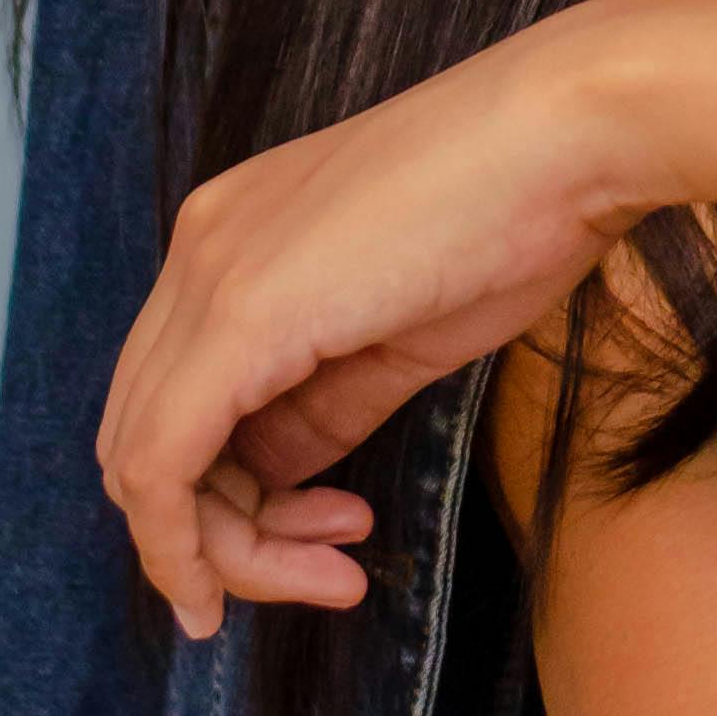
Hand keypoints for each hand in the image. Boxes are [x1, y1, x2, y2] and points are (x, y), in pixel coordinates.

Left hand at [96, 10, 622, 634]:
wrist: (571, 134)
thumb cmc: (519, 213)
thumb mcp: (402, 333)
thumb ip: (322, 406)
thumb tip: (274, 477)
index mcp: (233, 239)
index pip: (176, 400)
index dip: (230, 499)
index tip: (331, 539)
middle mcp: (197, 249)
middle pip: (146, 440)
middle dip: (225, 537)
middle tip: (332, 571)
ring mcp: (208, 276)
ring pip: (145, 465)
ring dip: (230, 550)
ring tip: (338, 574)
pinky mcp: (237, 314)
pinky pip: (161, 463)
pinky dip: (191, 545)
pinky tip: (272, 581)